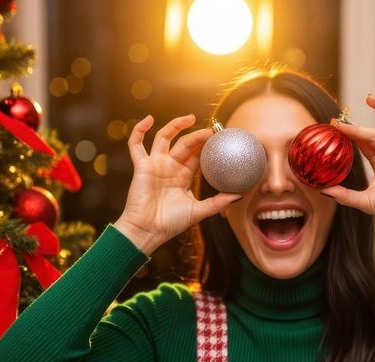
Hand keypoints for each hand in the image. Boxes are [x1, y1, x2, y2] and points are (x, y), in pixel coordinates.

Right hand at [114, 114, 240, 254]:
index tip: (220, 138)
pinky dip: (139, 130)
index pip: (196, 155)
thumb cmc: (171, 223)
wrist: (149, 230)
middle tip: (213, 129)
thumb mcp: (199, 211)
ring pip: (164, 137)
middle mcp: (169, 167)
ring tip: (191, 118)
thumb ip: (218, 202)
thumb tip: (239, 195)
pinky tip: (148, 119)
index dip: (206, 145)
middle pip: (185, 144)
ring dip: (176, 125)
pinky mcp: (141, 166)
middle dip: (198, 135)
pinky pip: (136, 145)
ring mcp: (155, 164)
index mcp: (183, 175)